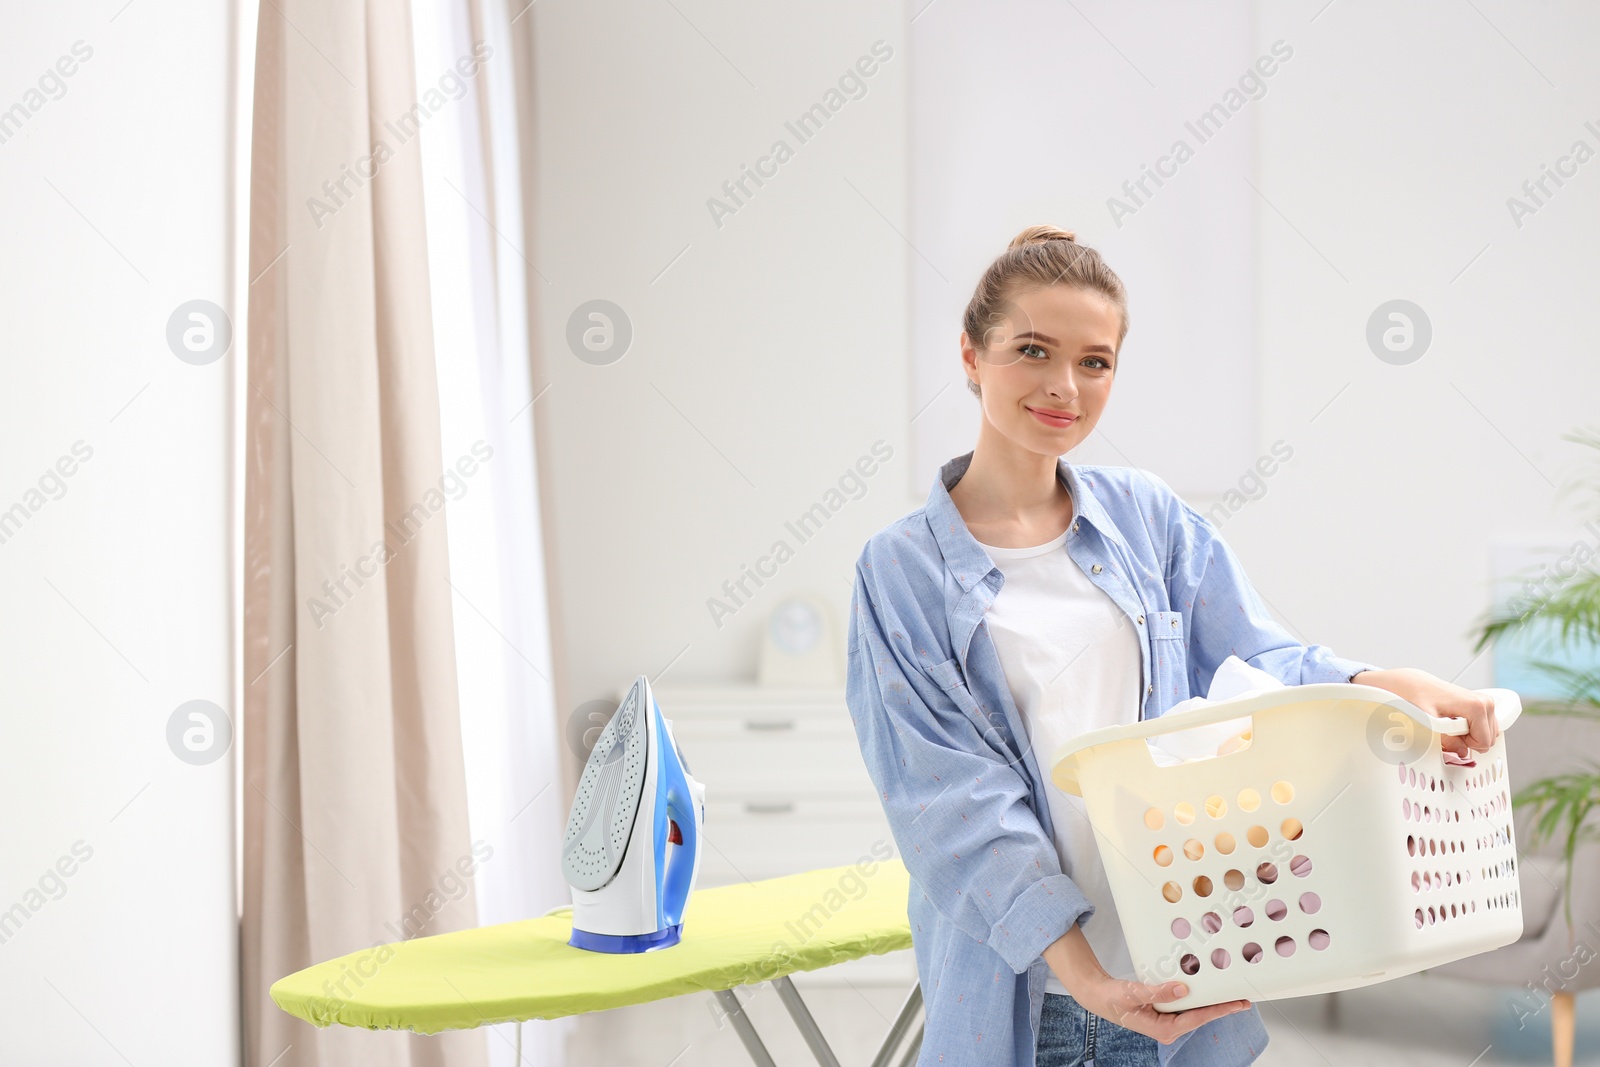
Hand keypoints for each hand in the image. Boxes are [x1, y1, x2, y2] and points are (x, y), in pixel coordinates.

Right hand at [1042, 926, 1250, 1044]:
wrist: (1098, 995)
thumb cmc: (1112, 998)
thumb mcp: (1133, 993)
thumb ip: (1158, 992)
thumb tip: (1183, 989)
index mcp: (1163, 1029)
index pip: (1197, 1019)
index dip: (1217, 1010)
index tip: (1235, 1004)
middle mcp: (1168, 1027)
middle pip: (1200, 1016)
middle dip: (1220, 1007)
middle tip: (1242, 999)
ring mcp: (1166, 1021)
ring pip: (1194, 1011)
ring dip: (1210, 1002)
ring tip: (1229, 993)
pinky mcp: (1164, 1012)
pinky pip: (1184, 1005)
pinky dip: (1196, 997)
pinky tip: (1204, 989)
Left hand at [1350, 667, 1500, 757]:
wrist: (1414, 684)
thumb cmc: (1418, 697)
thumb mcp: (1427, 722)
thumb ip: (1447, 739)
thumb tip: (1462, 752)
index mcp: (1476, 706)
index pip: (1485, 742)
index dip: (1466, 745)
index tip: (1450, 735)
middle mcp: (1485, 702)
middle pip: (1488, 739)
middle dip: (1468, 741)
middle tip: (1448, 730)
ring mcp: (1485, 702)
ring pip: (1488, 734)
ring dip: (1469, 736)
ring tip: (1450, 725)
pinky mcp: (1482, 704)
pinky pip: (1484, 727)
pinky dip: (1471, 730)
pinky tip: (1455, 722)